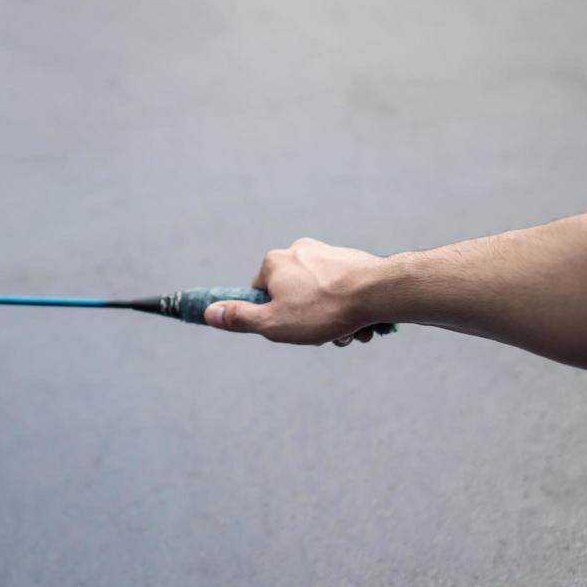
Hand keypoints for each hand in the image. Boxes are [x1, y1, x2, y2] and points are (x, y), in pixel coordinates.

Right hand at [204, 238, 386, 345]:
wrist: (378, 292)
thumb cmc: (323, 309)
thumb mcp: (273, 323)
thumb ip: (239, 318)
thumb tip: (208, 313)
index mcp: (274, 262)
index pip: (261, 294)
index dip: (274, 316)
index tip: (291, 327)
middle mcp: (298, 251)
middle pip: (293, 296)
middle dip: (307, 321)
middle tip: (324, 335)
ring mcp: (326, 254)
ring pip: (319, 297)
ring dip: (330, 321)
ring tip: (346, 332)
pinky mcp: (350, 260)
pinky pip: (340, 291)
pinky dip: (347, 309)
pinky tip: (360, 323)